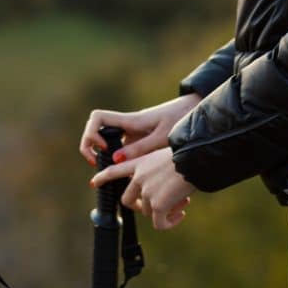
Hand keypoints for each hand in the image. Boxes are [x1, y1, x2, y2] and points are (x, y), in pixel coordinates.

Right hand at [78, 94, 201, 166]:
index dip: (92, 133)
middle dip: (92, 148)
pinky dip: (122, 163)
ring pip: (110, 144)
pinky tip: (132, 177)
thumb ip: (140, 149)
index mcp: (130, 121)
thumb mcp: (162, 138)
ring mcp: (133, 134)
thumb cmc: (181, 119)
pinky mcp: (141, 141)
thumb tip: (115, 160)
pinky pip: (123, 151)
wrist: (195, 110)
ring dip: (107, 158)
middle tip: (98, 165)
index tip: (105, 148)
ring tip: (116, 176)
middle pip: (96, 131)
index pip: (97, 118)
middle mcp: (127, 126)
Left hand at [91, 146, 197, 230]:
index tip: (94, 183)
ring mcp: (147, 191)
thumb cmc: (187, 153)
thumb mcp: (164, 155)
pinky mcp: (157, 204)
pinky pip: (159, 223)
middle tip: (160, 206)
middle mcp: (139, 177)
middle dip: (141, 206)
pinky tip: (181, 214)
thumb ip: (156, 169)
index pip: (114, 170)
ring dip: (165, 211)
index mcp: (140, 162)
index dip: (103, 178)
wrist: (195, 157)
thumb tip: (164, 188)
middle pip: (128, 200)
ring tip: (181, 202)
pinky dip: (170, 223)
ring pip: (148, 212)